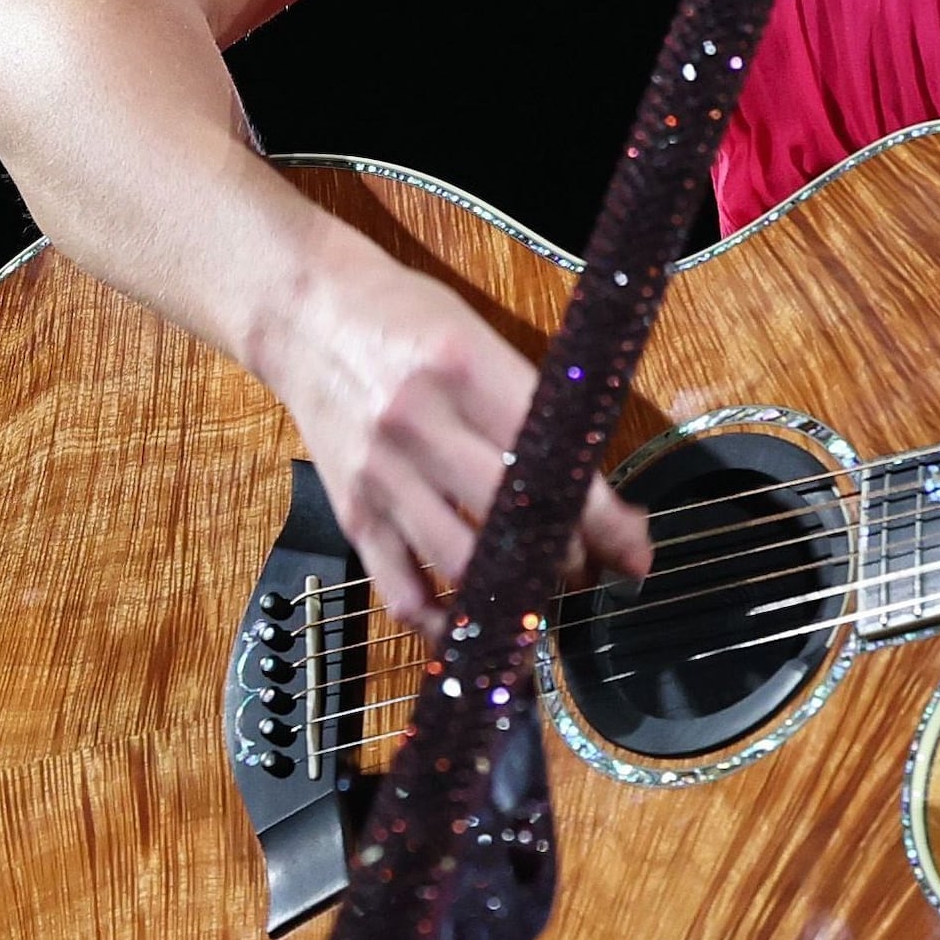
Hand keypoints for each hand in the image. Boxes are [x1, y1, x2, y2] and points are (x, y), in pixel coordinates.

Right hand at [260, 250, 654, 632]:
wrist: (306, 314)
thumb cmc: (403, 318)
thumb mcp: (478, 338)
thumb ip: (530, 405)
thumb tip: (592, 479)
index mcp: (465, 370)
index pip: (549, 458)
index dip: (601, 514)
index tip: (633, 543)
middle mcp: (419, 425)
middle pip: (510, 518)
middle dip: (567, 554)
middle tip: (591, 562)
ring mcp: (381, 475)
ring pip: (461, 563)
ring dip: (513, 590)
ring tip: (543, 586)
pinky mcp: (353, 512)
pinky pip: (399, 589)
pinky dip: (442, 623)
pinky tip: (474, 625)